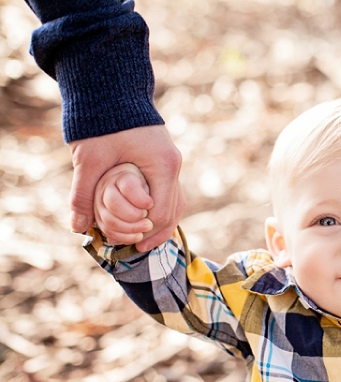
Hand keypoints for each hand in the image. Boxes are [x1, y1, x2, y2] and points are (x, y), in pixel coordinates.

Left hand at [69, 125, 184, 250]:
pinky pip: (169, 191)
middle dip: (156, 231)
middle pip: (173, 210)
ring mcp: (172, 161)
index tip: (130, 244)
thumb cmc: (102, 122)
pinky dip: (159, 207)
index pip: (162, 211)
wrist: (111, 88)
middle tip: (138, 248)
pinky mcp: (164, 158)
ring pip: (175, 202)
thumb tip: (77, 227)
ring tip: (144, 239)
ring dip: (161, 221)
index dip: (147, 231)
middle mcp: (173, 165)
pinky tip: (144, 217)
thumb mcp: (89, 160)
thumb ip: (83, 194)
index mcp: (162, 166)